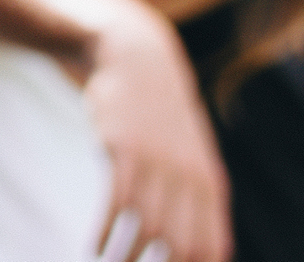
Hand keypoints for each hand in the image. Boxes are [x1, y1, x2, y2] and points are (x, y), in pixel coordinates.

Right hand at [82, 11, 229, 261]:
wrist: (137, 61)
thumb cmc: (159, 119)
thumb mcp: (188, 157)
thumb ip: (195, 198)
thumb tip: (200, 244)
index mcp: (210, 185)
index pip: (211, 248)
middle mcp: (191, 177)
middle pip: (183, 246)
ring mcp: (159, 163)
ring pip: (149, 228)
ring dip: (127, 259)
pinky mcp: (125, 149)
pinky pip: (118, 202)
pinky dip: (104, 232)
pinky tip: (92, 247)